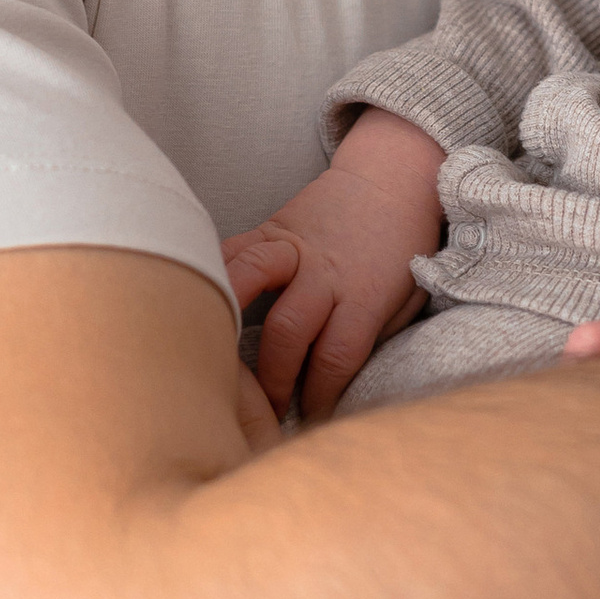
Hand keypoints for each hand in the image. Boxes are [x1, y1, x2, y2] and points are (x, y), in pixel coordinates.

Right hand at [223, 107, 446, 420]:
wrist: (392, 177)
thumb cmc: (402, 248)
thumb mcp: (405, 299)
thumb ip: (370, 337)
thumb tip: (334, 387)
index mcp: (364, 293)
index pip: (337, 356)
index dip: (319, 396)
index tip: (309, 421)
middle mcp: (325, 270)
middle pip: (289, 329)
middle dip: (271, 378)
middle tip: (263, 410)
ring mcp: (292, 246)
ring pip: (248, 278)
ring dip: (226, 319)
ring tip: (212, 357)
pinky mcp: (268, 229)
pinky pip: (229, 250)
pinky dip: (210, 275)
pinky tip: (194, 305)